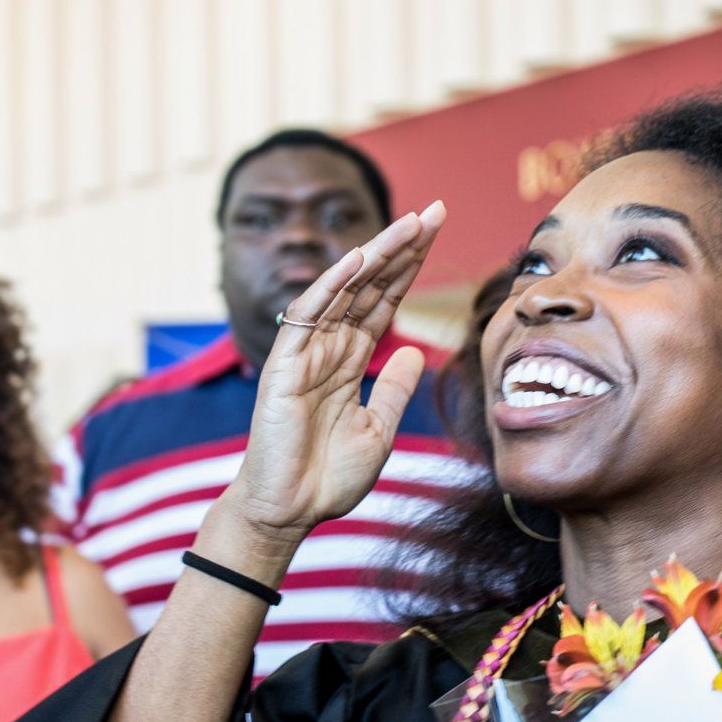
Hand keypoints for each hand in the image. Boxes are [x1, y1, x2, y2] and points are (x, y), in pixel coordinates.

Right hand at [225, 201, 446, 543]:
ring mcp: (306, 352)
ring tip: (410, 223)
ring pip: (344, 290)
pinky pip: (308, 314)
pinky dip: (331, 284)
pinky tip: (357, 258)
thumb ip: (394, 390)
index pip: (384, 301)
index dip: (410, 267)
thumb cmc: (327, 477)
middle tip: (436, 211)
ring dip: (376, 254)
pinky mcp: (285, 364)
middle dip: (402, 248)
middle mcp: (328, 347)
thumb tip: (414, 354)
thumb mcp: (379, 429)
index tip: (437, 233)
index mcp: (350, 360)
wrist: (291, 511)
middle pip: (369, 286)